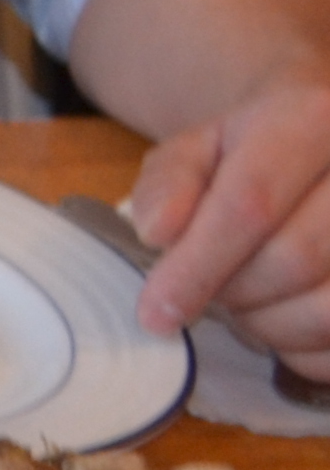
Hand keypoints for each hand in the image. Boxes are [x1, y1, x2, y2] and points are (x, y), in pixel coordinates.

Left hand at [123, 77, 329, 374]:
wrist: (329, 145)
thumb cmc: (256, 152)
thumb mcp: (198, 149)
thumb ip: (170, 185)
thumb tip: (159, 232)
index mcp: (314, 117)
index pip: (251, 204)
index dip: (197, 268)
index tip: (156, 313)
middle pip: (296, 259)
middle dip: (237, 296)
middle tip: (213, 297)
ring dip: (274, 328)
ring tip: (251, 307)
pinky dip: (310, 351)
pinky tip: (290, 322)